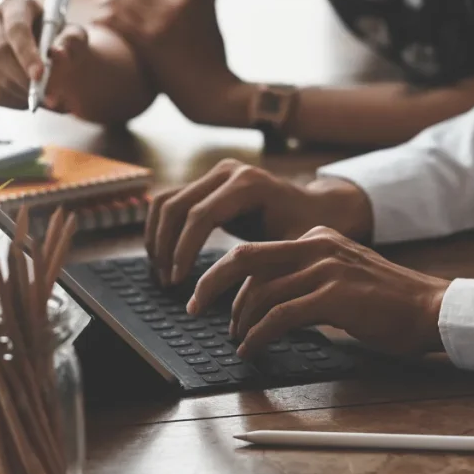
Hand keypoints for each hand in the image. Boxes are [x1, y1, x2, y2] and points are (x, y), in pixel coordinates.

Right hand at [0, 0, 88, 111]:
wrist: (51, 55)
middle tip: (46, 95)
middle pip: (0, 52)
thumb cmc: (62, 40)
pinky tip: (27, 99)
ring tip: (43, 98)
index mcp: (17, 2)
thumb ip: (70, 42)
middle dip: (23, 78)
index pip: (15, 28)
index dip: (26, 53)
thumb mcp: (75, 37)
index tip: (39, 75)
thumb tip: (56, 53)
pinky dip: (11, 101)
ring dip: (21, 92)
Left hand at [95, 0, 244, 125]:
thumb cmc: (213, 60)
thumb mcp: (210, 17)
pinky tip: (97, 25)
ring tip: (98, 11)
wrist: (214, 91)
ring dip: (104, 1)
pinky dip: (102, 19)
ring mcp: (163, 19)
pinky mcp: (150, 41)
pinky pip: (116, 19)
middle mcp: (176, 1)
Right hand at [144, 159, 372, 284]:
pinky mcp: (206, 182)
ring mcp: (214, 173)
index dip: (184, 250)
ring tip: (161, 274)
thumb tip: (238, 301)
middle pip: (176, 206)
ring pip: (165, 202)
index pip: (200, 215)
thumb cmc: (308, 233)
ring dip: (156, 238)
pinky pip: (170, 202)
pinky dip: (160, 230)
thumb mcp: (294, 250)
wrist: (316, 208)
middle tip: (166, 283)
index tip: (177, 282)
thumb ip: (267, 267)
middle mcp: (228, 171)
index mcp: (249, 184)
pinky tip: (164, 258)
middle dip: (165, 247)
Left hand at [187, 226, 449, 357]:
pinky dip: (258, 335)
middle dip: (211, 286)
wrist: (432, 310)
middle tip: (194, 309)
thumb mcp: (340, 276)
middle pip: (245, 260)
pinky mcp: (335, 296)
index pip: (255, 253)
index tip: (206, 296)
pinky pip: (280, 316)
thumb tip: (261, 303)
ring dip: (239, 321)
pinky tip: (252, 349)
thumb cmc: (386, 303)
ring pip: (261, 292)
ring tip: (236, 342)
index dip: (225, 277)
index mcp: (315, 237)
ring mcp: (326, 269)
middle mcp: (317, 246)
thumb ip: (304, 278)